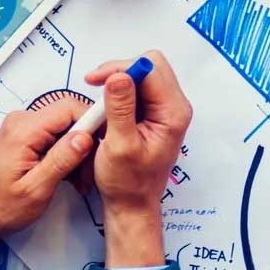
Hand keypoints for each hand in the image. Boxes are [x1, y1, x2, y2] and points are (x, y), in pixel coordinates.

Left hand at [0, 99, 98, 243]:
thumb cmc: (1, 207)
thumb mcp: (36, 189)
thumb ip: (61, 160)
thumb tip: (85, 136)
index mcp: (23, 131)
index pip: (69, 107)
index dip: (93, 121)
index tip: (105, 142)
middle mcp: (22, 121)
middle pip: (70, 117)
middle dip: (86, 143)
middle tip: (89, 173)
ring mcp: (24, 127)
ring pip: (67, 128)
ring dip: (78, 152)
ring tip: (79, 180)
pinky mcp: (27, 135)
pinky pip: (57, 135)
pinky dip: (67, 153)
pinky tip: (69, 175)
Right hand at [80, 53, 192, 212]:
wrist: (132, 203)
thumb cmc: (128, 182)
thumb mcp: (119, 145)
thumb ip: (120, 109)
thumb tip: (118, 76)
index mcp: (173, 112)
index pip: (150, 69)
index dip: (122, 68)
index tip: (96, 79)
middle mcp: (174, 106)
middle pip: (149, 66)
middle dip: (120, 71)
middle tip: (95, 85)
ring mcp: (165, 109)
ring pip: (142, 76)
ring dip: (118, 83)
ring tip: (99, 106)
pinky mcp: (154, 113)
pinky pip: (138, 90)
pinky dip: (119, 94)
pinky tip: (106, 111)